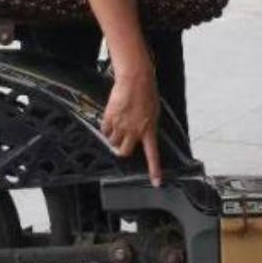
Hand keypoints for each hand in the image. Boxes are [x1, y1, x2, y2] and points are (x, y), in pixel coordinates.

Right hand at [101, 60, 161, 185]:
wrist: (135, 79)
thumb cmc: (147, 93)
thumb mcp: (153, 111)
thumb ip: (147, 125)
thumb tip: (142, 132)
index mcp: (149, 130)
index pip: (152, 154)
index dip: (154, 170)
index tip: (156, 183)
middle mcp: (134, 131)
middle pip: (124, 152)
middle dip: (122, 150)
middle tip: (121, 144)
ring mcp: (121, 126)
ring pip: (113, 141)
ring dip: (113, 138)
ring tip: (117, 126)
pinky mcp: (110, 118)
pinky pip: (105, 129)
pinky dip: (106, 127)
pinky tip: (111, 118)